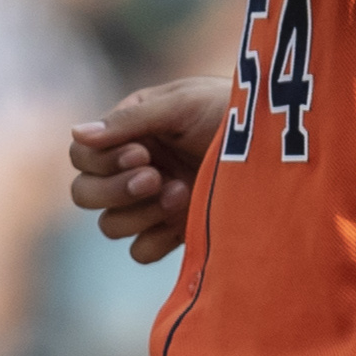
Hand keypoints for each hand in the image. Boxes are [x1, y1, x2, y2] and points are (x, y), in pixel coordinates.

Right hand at [69, 78, 229, 262]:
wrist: (280, 144)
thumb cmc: (229, 110)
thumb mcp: (180, 104)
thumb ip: (129, 121)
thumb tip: (75, 133)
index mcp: (128, 133)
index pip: (83, 156)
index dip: (104, 161)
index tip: (144, 152)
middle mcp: (133, 169)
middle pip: (85, 194)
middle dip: (115, 189)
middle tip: (155, 177)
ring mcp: (152, 203)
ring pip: (110, 225)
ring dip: (139, 213)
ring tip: (181, 192)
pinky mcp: (173, 232)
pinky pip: (140, 251)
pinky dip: (154, 239)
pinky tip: (185, 217)